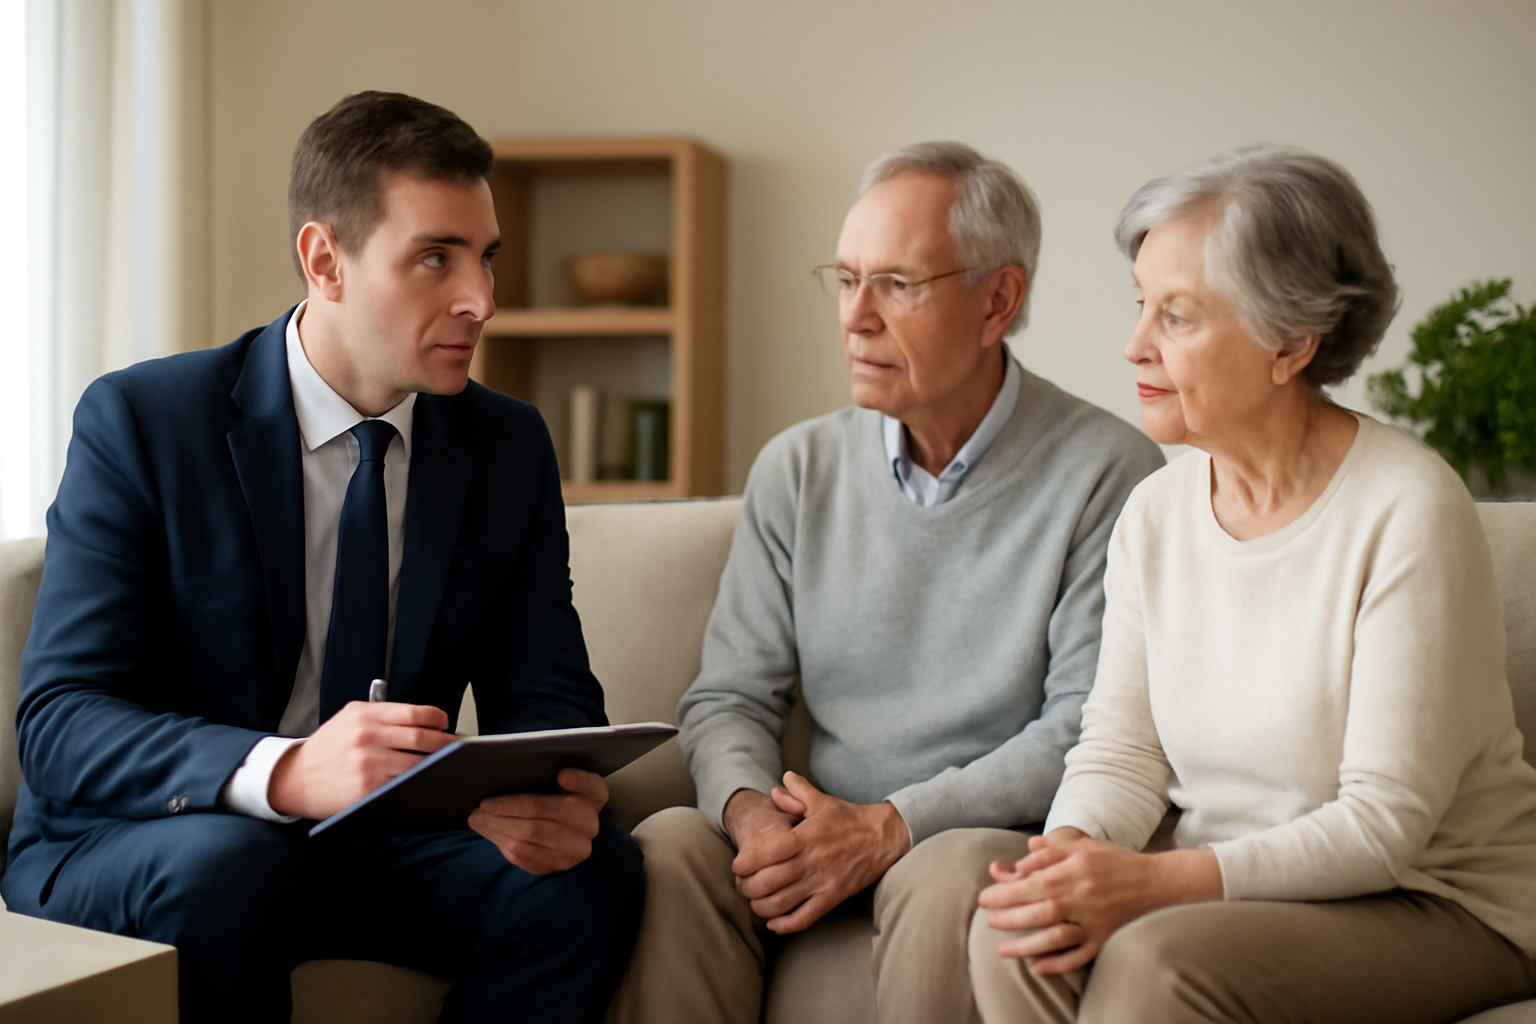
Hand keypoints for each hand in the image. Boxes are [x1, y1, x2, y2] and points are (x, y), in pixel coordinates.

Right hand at [268, 700, 454, 819]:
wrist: (293, 778)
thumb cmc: (328, 748)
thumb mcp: (350, 718)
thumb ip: (384, 716)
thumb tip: (428, 723)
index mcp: (366, 715)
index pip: (417, 714)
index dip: (439, 720)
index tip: (446, 726)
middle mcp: (368, 736)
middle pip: (423, 739)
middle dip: (447, 746)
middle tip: (459, 751)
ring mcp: (368, 764)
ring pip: (418, 764)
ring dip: (439, 768)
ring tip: (449, 768)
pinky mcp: (366, 790)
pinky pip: (403, 787)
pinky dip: (420, 786)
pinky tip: (430, 785)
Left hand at [468, 767, 607, 874]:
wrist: (564, 829)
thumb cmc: (556, 795)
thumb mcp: (561, 777)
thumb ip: (553, 767)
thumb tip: (539, 768)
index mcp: (593, 795)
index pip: (590, 786)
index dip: (577, 781)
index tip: (562, 775)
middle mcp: (588, 824)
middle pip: (543, 817)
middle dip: (507, 811)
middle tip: (482, 806)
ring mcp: (574, 849)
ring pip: (529, 838)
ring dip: (498, 828)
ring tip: (478, 818)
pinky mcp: (557, 865)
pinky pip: (524, 857)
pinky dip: (502, 842)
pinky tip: (489, 831)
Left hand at [732, 771, 910, 934]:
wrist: (884, 837)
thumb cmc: (849, 818)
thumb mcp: (822, 801)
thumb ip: (797, 792)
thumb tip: (776, 787)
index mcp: (805, 836)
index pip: (768, 853)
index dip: (746, 862)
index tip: (738, 865)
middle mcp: (811, 861)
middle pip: (768, 882)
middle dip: (747, 887)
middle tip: (741, 884)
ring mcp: (822, 882)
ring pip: (782, 903)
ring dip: (761, 907)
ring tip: (754, 901)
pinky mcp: (833, 897)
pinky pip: (805, 918)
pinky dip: (786, 925)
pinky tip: (773, 923)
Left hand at [976, 827, 1220, 974]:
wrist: (1158, 884)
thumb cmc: (1115, 861)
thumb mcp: (1084, 846)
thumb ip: (1052, 849)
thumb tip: (1021, 856)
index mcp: (1077, 870)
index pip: (1034, 883)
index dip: (1007, 892)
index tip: (985, 897)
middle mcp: (1084, 897)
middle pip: (1041, 910)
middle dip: (1010, 917)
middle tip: (988, 920)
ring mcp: (1096, 921)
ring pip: (1057, 937)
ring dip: (1027, 945)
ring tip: (1003, 949)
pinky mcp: (1105, 939)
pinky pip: (1080, 956)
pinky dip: (1059, 964)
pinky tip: (1037, 968)